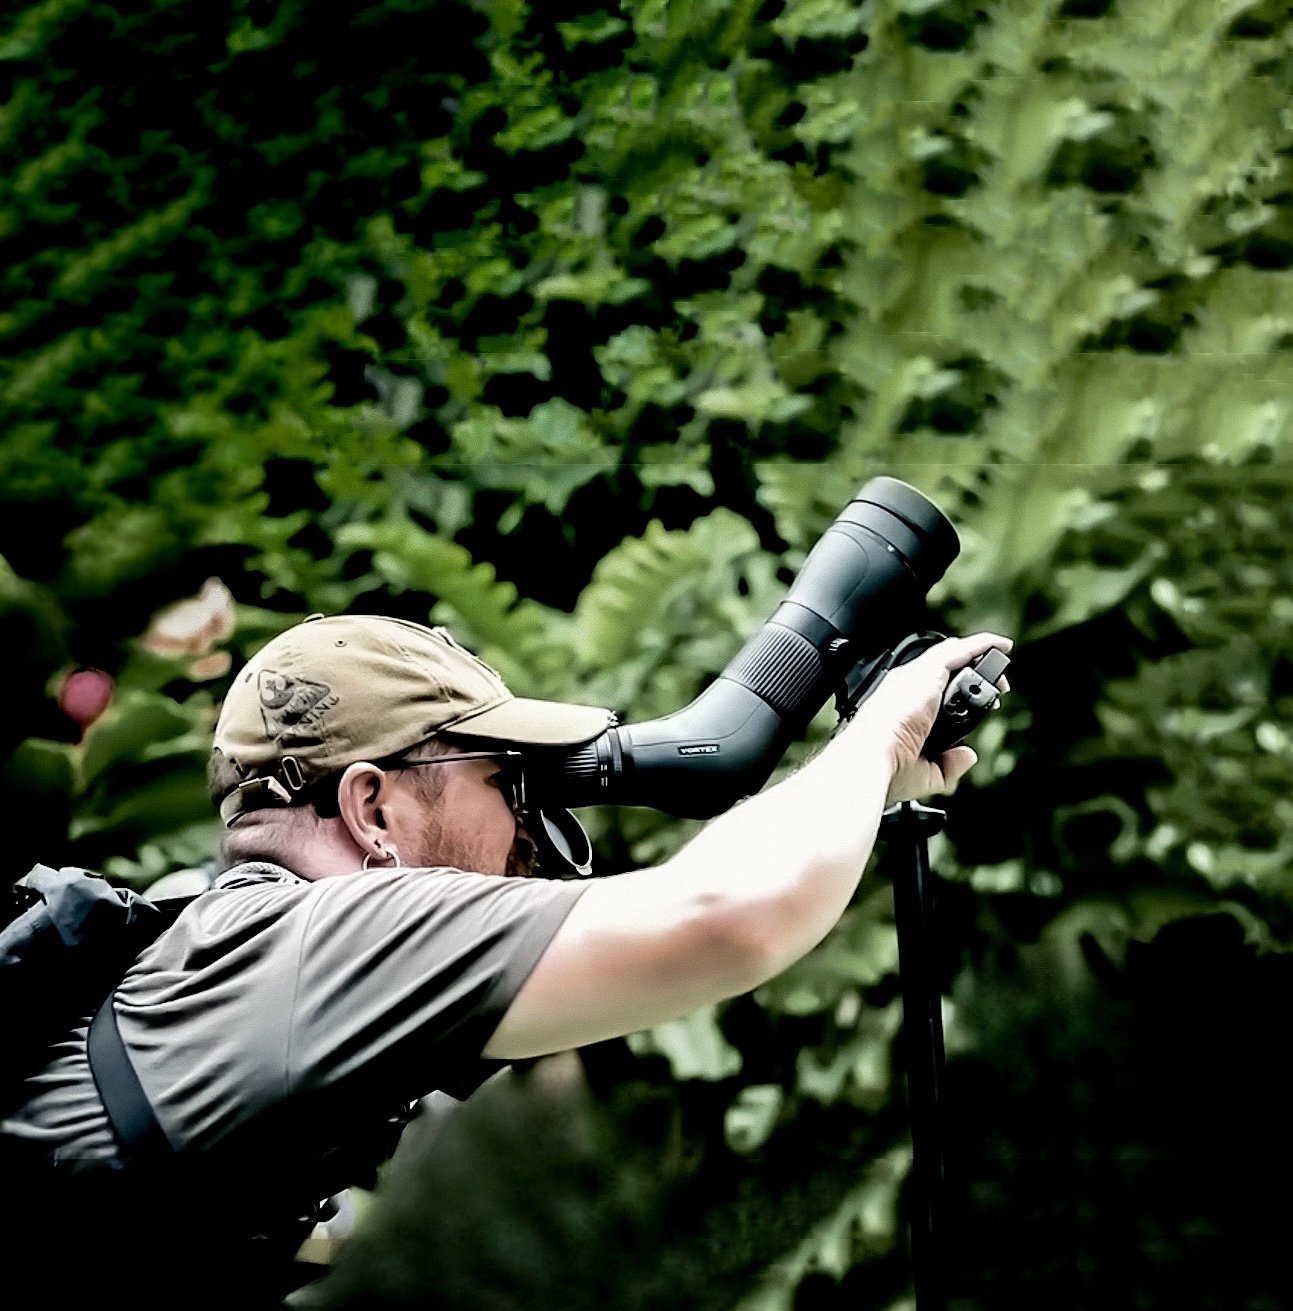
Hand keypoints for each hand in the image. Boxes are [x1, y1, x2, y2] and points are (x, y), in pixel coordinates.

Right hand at [846, 632, 1012, 803]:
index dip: (956, 690)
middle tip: (998, 683)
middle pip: (944, 667)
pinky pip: (959, 652)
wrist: (869, 760)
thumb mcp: (925, 773)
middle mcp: (905, 688)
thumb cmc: (884, 769)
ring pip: (952, 654)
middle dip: (972, 669)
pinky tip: (999, 645)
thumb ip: (949, 764)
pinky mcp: (927, 674)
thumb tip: (968, 755)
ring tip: (1002, 655)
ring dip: (979, 654)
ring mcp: (914, 678)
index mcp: (898, 708)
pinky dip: (981, 645)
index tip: (977, 702)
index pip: (930, 688)